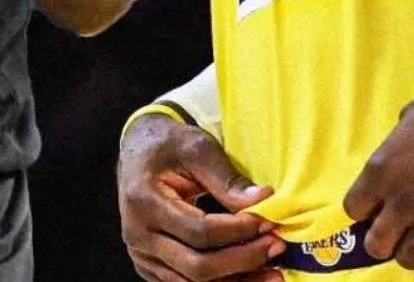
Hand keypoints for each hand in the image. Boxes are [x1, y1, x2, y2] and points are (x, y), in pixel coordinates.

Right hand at [119, 114, 284, 281]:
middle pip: (196, 266)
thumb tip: (263, 201)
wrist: (139, 152)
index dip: (237, 231)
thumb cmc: (168, 144)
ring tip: (273, 273)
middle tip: (276, 247)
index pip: (198, 231)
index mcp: (144, 200)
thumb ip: (226, 177)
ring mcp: (142, 256)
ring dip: (237, 281)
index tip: (267, 222)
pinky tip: (249, 276)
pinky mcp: (151, 267)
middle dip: (242, 261)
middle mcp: (137, 234)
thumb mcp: (196, 147)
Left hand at [342, 52, 413, 273]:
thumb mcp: (408, 118)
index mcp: (381, 168)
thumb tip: (397, 162)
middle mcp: (402, 199)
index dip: (366, 209)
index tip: (378, 205)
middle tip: (399, 227)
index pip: (353, 209)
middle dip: (384, 239)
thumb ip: (395, 149)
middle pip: (376, 245)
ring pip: (410, 260)